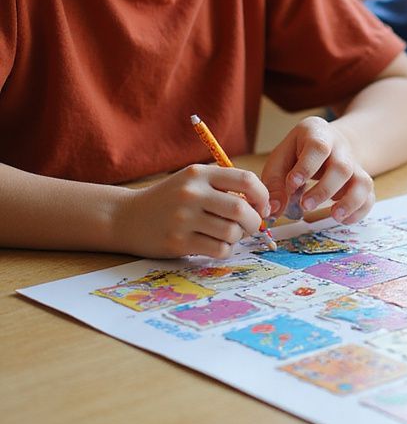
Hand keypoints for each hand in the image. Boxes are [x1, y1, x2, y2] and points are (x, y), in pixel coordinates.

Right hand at [116, 163, 268, 258]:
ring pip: (231, 231)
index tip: (262, 207)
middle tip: (251, 226)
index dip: (262, 196)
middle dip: (254, 221)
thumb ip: (224, 186)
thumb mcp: (193, 181)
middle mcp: (192, 193)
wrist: (125, 217)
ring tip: (230, 235)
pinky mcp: (178, 241)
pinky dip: (225, 249)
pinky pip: (218, 249)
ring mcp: (184, 218)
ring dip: (238, 237)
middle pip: (241, 209)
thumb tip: (262, 205)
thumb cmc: (169, 199)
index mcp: (200, 174)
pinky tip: (217, 245)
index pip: (246, 180)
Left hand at [261, 116, 373, 224]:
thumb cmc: (296, 154)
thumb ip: (275, 183)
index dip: (307, 167)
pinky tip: (343, 219)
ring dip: (349, 201)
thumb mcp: (280, 159)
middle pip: (342, 167)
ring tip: (334, 216)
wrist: (326, 143)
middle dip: (324, 189)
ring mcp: (354, 164)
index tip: (293, 184)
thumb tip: (273, 210)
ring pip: (361, 181)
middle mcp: (341, 147)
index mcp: (317, 133)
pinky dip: (360, 209)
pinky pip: (369, 195)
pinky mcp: (361, 180)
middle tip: (305, 206)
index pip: (318, 147)